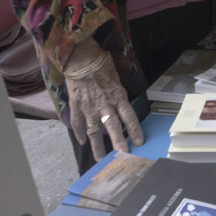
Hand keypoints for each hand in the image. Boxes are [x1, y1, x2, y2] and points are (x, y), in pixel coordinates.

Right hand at [64, 39, 143, 160]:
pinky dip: (79, 133)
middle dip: (118, 143)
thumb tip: (122, 107)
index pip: (129, 116)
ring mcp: (89, 106)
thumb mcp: (116, 77)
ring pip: (94, 131)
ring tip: (100, 159)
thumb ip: (119, 94)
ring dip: (97, 146)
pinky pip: (77, 123)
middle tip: (122, 156)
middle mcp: (104, 104)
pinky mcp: (76, 105)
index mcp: (117, 96)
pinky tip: (82, 141)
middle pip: (113, 127)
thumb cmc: (100, 64)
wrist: (80, 56)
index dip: (134, 130)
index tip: (139, 142)